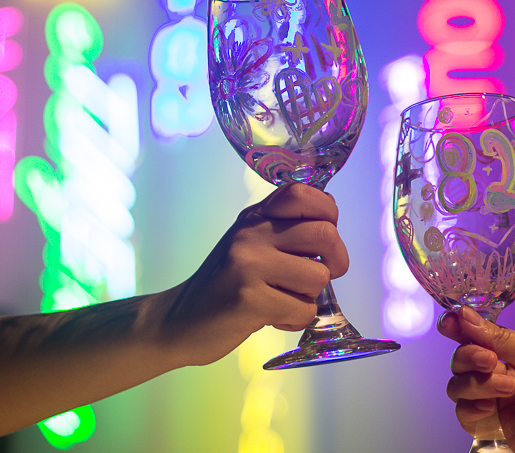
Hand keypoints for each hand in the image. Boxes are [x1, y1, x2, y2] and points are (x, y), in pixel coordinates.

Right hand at [155, 183, 348, 366]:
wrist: (177, 321)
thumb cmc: (225, 284)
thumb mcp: (250, 243)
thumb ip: (283, 229)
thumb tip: (331, 222)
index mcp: (256, 217)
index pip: (304, 194)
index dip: (328, 214)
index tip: (321, 239)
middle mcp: (252, 233)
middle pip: (325, 235)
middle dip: (337, 261)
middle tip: (322, 275)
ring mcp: (248, 265)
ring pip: (319, 277)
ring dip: (310, 296)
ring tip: (286, 299)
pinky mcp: (248, 299)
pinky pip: (302, 310)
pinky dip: (295, 319)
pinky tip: (273, 318)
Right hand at [438, 307, 514, 452]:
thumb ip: (504, 338)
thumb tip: (464, 316)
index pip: (479, 336)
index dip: (460, 328)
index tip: (450, 324)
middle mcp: (509, 376)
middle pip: (464, 362)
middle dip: (469, 357)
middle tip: (489, 360)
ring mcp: (506, 407)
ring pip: (461, 390)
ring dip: (473, 383)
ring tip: (505, 387)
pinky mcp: (505, 435)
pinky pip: (469, 420)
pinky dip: (470, 409)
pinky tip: (490, 406)